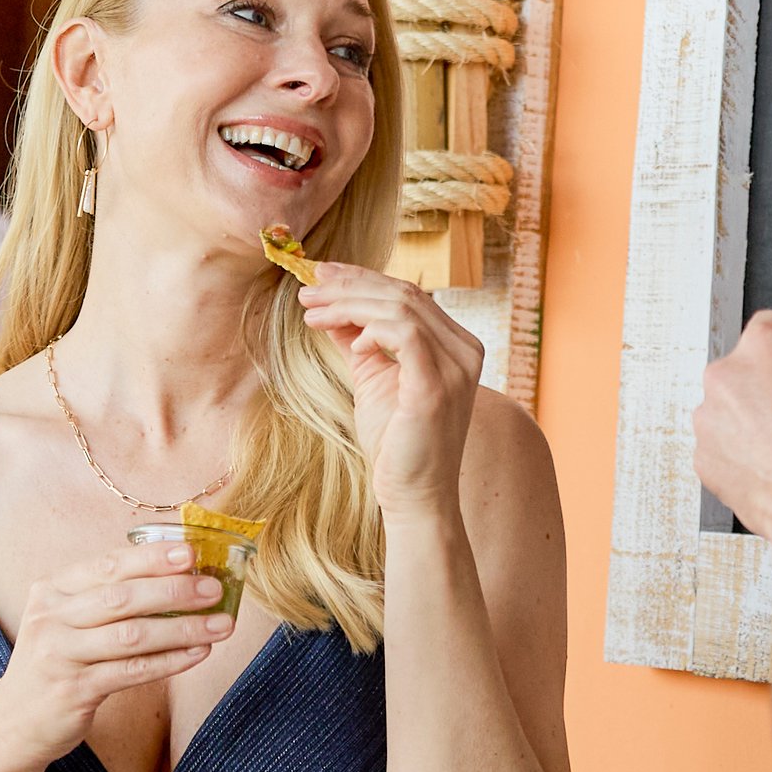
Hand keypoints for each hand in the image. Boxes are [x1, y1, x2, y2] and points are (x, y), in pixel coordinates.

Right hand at [0, 540, 231, 768]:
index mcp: (51, 590)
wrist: (14, 722)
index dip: (151, 557)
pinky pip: (132, 671)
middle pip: (122, 597)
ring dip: (182, 628)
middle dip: (174, 590)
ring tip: (220, 624)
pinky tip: (197, 654)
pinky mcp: (74, 690)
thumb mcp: (65, 621)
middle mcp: (51, 618)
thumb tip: (175, 577)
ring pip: (132, 635)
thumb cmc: (55, 664)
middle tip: (214, 588)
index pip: (107, 565)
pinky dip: (169, 661)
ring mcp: (60, 655)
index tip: (190, 552)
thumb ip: (105, 598)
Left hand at [294, 260, 485, 517]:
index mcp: (454, 344)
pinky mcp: (438, 386)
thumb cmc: (396, 444)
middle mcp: (464, 349)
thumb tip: (333, 310)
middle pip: (404, 293)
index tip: (321, 275)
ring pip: (401, 307)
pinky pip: (406, 334)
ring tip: (312, 313)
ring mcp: (456, 367)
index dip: (362, 279)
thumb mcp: (373, 379)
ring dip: (349, 305)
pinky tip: (350, 345)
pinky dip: (372, 330)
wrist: (414, 496)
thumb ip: (360, 342)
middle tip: (307, 288)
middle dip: (349, 286)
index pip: (408, 294)